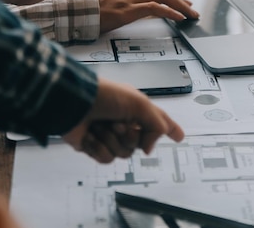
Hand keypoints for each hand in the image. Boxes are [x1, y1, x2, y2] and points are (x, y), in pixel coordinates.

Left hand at [62, 77, 184, 162]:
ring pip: (123, 153)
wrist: (73, 103)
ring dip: (111, 140)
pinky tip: (90, 136)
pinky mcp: (94, 145)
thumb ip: (156, 126)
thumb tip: (148, 150)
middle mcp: (125, 122)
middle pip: (140, 144)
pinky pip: (106, 158)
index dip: (171, 129)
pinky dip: (98, 147)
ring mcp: (110, 135)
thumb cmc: (105, 96)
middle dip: (128, 135)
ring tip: (100, 126)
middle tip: (117, 122)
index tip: (180, 137)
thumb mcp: (140, 104)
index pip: (160, 122)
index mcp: (138, 109)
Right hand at [95, 0, 199, 33]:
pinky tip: (178, 18)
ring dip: (180, 6)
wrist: (78, 14)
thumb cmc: (91, 9)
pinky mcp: (129, 9)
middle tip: (191, 8)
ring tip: (190, 14)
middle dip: (180, 0)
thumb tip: (143, 6)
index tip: (180, 1)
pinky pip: (156, 8)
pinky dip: (170, 12)